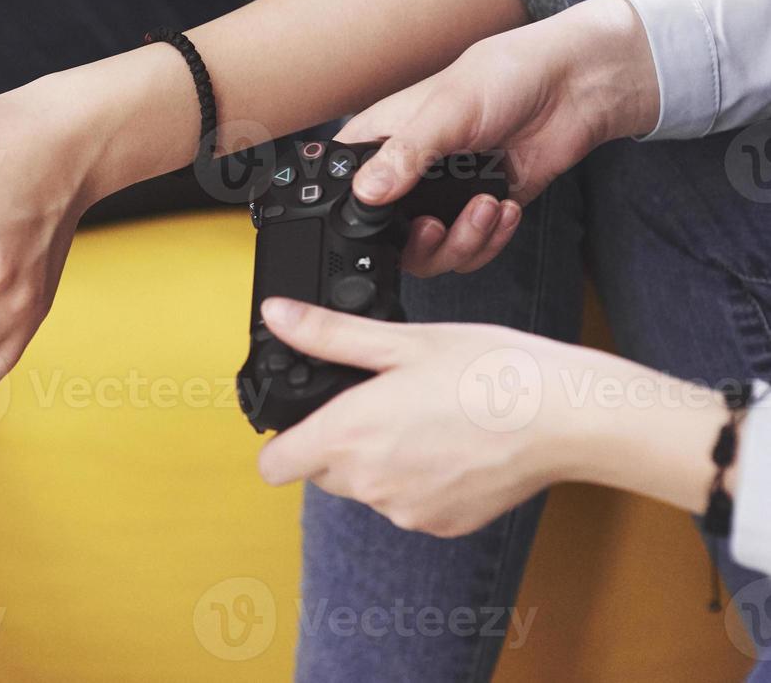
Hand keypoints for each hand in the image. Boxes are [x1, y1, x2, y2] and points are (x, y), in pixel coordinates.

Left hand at [254, 298, 725, 535]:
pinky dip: (418, 479)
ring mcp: (407, 510)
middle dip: (338, 441)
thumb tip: (278, 315)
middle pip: (321, 473)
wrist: (567, 417)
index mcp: (349, 435)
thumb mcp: (402, 340)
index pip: (274, 465)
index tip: (306, 416)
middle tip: (382, 400)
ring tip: (426, 417)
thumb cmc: (489, 371)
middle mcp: (370, 484)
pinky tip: (452, 444)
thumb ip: (329, 335)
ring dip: (380, 460)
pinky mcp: (443, 524)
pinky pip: (408, 503)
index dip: (283, 440)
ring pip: (367, 488)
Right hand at [335, 0, 659, 275]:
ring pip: (430, 252)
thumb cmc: (505, 76)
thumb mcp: (447, 110)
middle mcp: (409, 173)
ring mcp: (444, 195)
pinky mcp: (481, 210)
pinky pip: (472, 249)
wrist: (574, 89)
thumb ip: (405, 154)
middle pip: (386, 237)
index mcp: (385, 140)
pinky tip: (504, 207)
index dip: (352, 212)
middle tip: (436, 227)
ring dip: (461, 241)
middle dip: (417, 244)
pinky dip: (490, 240)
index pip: (343, 185)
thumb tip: (366, 193)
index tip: (381, 220)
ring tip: (486, 207)